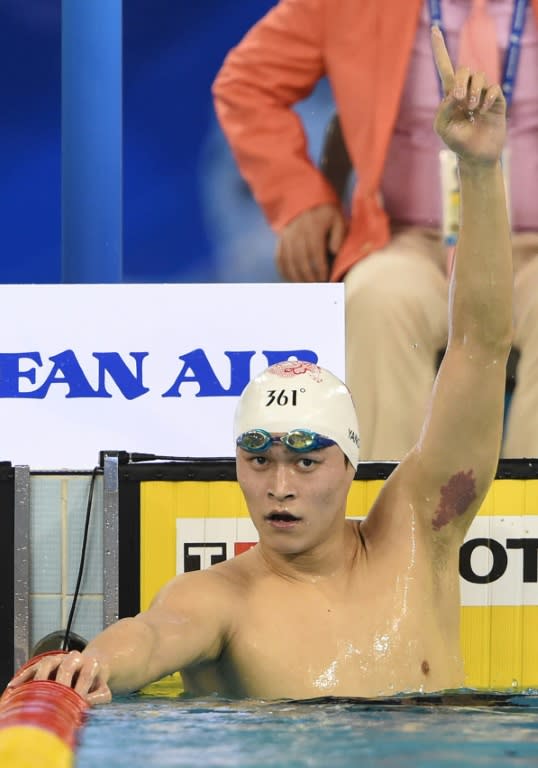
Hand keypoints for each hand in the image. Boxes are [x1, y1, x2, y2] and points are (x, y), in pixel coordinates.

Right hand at [7, 651, 111, 706]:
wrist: (91, 668)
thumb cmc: (95, 686)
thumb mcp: (103, 693)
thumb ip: (99, 699)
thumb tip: (83, 705)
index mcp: (91, 663)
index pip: (87, 673)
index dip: (83, 688)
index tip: (78, 703)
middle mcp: (75, 657)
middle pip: (67, 665)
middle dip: (62, 683)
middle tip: (56, 699)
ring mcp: (59, 658)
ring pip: (47, 663)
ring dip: (40, 678)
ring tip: (33, 694)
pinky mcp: (46, 663)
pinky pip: (33, 667)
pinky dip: (24, 676)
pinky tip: (14, 687)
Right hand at [276, 203, 346, 281]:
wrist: (308, 202)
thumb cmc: (327, 216)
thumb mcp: (338, 220)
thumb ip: (338, 236)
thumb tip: (333, 252)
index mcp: (313, 227)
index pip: (315, 253)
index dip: (320, 269)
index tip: (326, 280)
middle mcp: (297, 232)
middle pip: (301, 260)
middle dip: (309, 277)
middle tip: (317, 287)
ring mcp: (287, 237)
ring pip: (289, 262)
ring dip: (297, 277)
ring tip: (306, 287)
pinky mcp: (281, 241)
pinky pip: (279, 259)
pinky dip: (284, 272)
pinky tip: (292, 281)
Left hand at [431, 26, 505, 164]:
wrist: (476, 156)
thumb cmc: (457, 142)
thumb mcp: (443, 127)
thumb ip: (444, 109)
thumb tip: (455, 94)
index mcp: (450, 94)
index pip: (444, 67)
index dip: (439, 49)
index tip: (434, 29)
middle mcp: (467, 89)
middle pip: (463, 69)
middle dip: (461, 81)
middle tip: (459, 99)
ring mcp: (483, 94)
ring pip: (479, 76)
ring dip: (474, 91)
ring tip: (471, 109)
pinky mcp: (496, 101)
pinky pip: (493, 88)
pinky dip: (487, 98)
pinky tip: (482, 111)